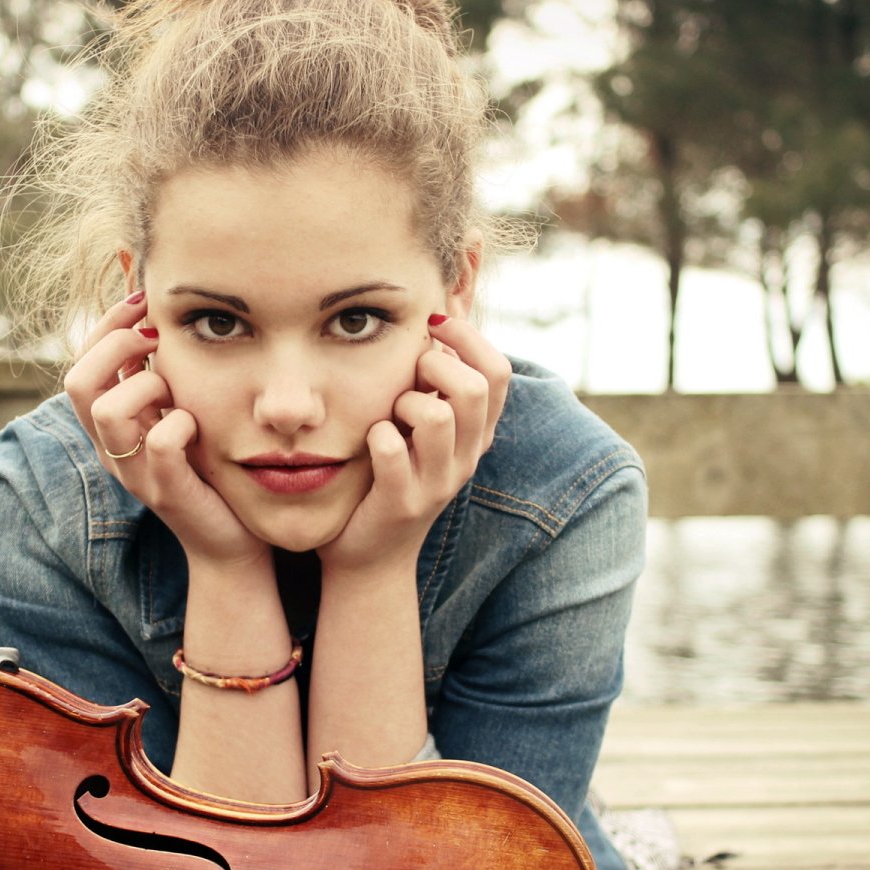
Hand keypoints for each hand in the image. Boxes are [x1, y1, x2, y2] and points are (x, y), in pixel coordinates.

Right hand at [64, 294, 270, 569]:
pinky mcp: (166, 492)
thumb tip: (151, 311)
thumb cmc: (206, 468)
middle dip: (117, 343)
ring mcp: (134, 472)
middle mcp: (110, 449)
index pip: (80, 362)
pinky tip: (197, 423)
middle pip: (78, 381)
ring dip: (146, 384)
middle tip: (158, 336)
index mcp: (108, 426)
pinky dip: (180, 423)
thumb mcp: (176, 412)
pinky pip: (160, 444)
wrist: (229, 542)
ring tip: (177, 389)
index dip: (106, 324)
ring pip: (108, 411)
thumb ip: (158, 373)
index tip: (143, 302)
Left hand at [318, 312, 512, 573]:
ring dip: (405, 401)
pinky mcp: (403, 503)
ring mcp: (438, 483)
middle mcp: (466, 457)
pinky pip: (392, 452)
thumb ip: (435, 382)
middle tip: (407, 376)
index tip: (432, 323)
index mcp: (476, 434)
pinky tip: (371, 440)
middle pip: (473, 388)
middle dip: (434, 366)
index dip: (468, 337)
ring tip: (390, 415)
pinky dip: (378, 436)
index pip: (498, 371)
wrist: (371, 557)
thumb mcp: (422, 428)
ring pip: (437, 416)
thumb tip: (440, 312)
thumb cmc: (391, 476)